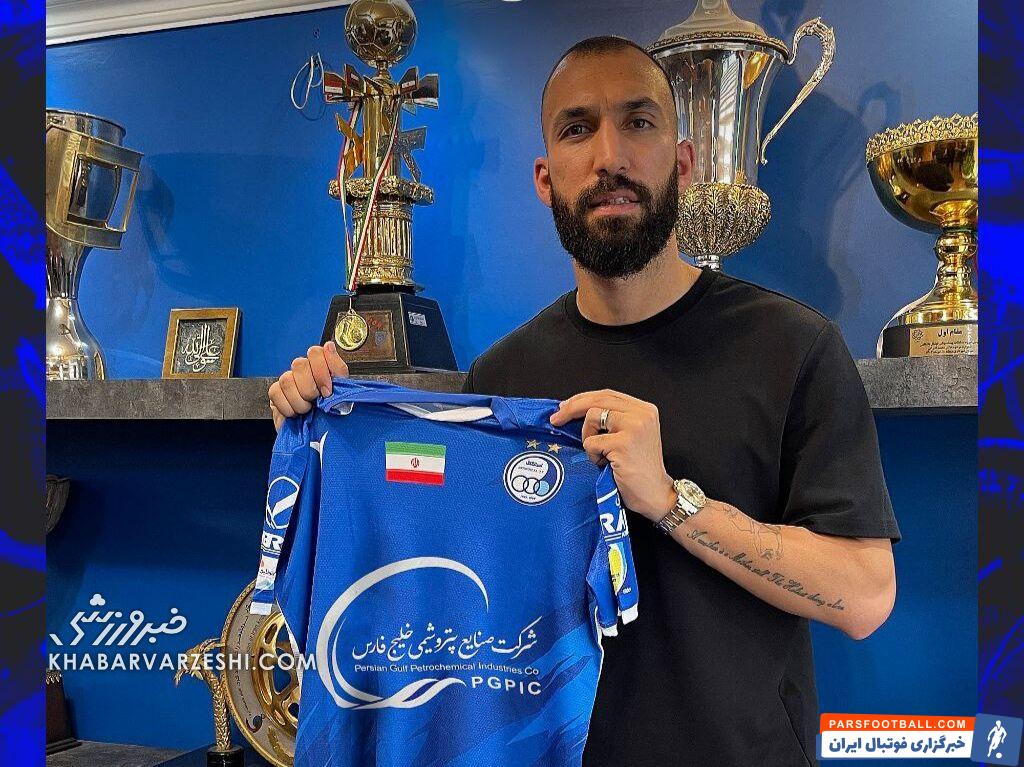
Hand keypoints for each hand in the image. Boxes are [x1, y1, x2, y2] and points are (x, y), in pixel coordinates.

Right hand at [268, 341, 348, 431]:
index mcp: (321, 366)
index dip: (321, 371)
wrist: (318, 436)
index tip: (327, 391)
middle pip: (298, 364)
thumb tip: (330, 346)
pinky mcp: (276, 394)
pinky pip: (275, 393)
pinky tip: (295, 413)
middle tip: (316, 401)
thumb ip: (338, 370)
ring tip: (307, 410)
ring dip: (299, 400)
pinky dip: (287, 406)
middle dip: (310, 388)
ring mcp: (288, 380)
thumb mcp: (343, 392)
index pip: (315, 352)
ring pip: (286, 379)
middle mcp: (303, 370)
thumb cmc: (332, 413)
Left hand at [549, 389, 675, 521]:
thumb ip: (613, 419)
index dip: (583, 398)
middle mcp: (642, 414)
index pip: (607, 394)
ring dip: (588, 437)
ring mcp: (634, 427)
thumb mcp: (631, 435)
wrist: (654, 494)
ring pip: (592, 417)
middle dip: (571, 408)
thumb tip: (575, 409)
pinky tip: (606, 464)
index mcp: (644, 409)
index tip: (565, 406)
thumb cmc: (639, 469)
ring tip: (601, 454)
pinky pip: (591, 442)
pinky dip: (593, 455)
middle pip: (597, 400)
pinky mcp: (623, 443)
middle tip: (556, 419)